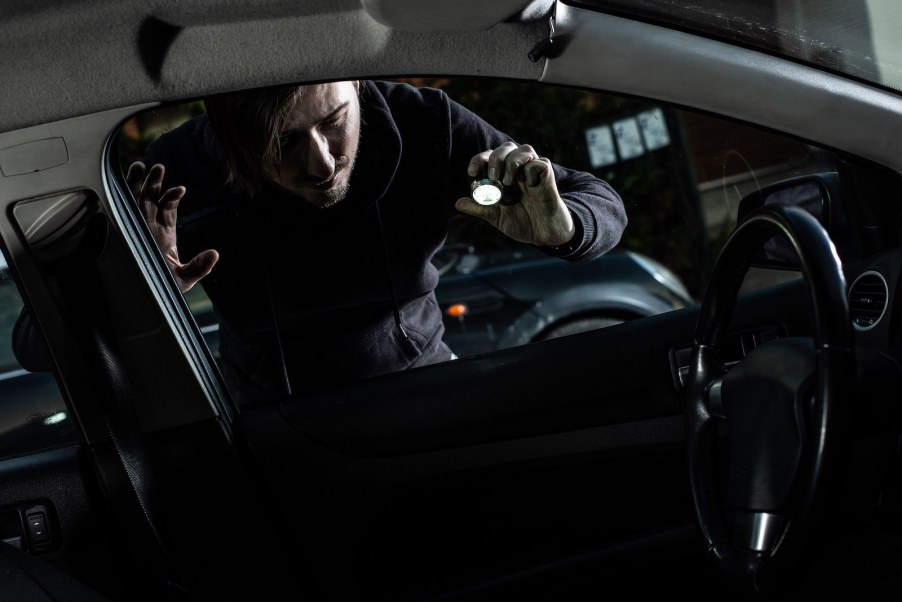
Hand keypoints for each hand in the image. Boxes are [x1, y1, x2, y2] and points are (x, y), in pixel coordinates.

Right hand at [127, 161, 218, 292]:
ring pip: (135, 199)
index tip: (180, 189)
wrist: (142, 296)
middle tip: (158, 168)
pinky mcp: (123, 230)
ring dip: (138, 183)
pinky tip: (122, 182)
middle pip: (151, 198)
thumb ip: (199, 266)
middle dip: (154, 183)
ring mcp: (135, 226)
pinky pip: (121, 209)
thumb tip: (215, 254)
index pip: (169, 208)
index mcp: (165, 234)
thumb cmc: (161, 287)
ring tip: (141, 166)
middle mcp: (149, 226)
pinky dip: (121, 195)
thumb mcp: (184, 277)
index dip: (173, 196)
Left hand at [454, 142, 574, 246]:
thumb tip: (458, 203)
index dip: (478, 160)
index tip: (471, 172)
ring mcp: (533, 172)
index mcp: (504, 175)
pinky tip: (530, 187)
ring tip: (509, 182)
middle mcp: (519, 170)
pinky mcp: (548, 177)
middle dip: (496, 158)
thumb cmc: (522, 222)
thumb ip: (480, 208)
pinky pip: (540, 163)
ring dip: (513, 162)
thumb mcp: (497, 217)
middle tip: (493, 177)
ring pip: (525, 149)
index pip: (489, 157)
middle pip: (506, 147)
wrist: (544, 235)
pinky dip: (531, 170)